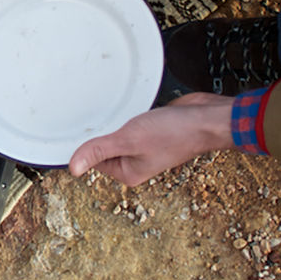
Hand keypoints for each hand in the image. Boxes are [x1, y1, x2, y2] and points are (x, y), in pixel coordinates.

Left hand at [67, 92, 235, 186]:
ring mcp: (142, 146)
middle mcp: (134, 162)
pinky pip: (128, 123)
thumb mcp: (130, 140)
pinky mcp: (149, 131)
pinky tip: (127, 106)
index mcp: (127, 173)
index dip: (83, 143)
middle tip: (97, 115)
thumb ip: (99, 151)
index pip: (92, 160)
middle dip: (99, 130)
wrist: (207, 118)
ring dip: (113, 120)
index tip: (76, 128)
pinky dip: (126, 114)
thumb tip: (73, 169)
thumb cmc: (175, 133)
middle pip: (102, 146)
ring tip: (113, 109)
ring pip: (115, 133)